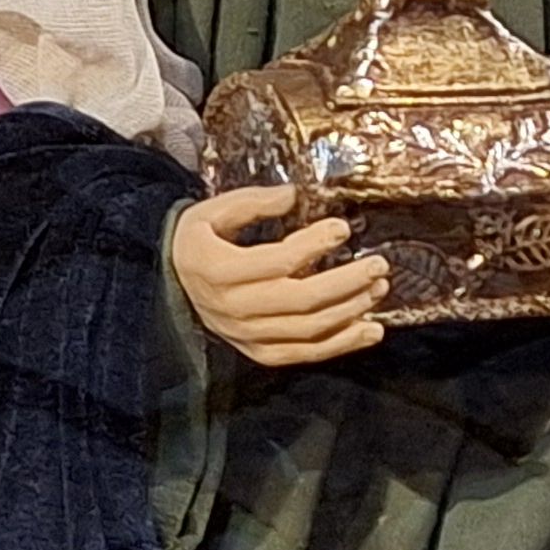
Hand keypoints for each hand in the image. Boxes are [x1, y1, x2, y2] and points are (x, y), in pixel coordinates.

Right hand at [172, 187, 389, 366]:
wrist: (171, 282)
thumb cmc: (197, 241)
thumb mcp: (211, 212)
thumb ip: (252, 203)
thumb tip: (294, 196)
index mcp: (217, 268)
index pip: (278, 260)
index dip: (315, 244)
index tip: (343, 228)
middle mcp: (232, 307)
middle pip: (301, 299)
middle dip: (347, 282)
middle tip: (378, 265)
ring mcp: (246, 334)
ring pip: (309, 328)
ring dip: (351, 309)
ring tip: (378, 289)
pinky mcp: (259, 353)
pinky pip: (307, 353)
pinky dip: (342, 343)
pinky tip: (370, 329)